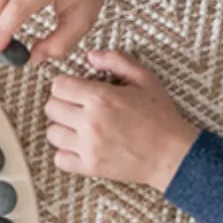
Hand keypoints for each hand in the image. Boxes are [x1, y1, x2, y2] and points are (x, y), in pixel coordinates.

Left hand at [45, 51, 198, 191]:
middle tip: (77, 107)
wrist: (171, 154)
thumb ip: (117, 61)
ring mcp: (89, 146)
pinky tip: (80, 146)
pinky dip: (66, 153)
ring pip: (52, 133)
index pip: (58, 86)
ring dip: (63, 128)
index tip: (75, 90)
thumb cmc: (160, 118)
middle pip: (51, 108)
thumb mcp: (144, 79)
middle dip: (63, 104)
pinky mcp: (90, 166)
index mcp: (101, 98)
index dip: (66, 85)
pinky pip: (59, 158)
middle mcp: (91, 122)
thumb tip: (91, 56)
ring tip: (79, 127)